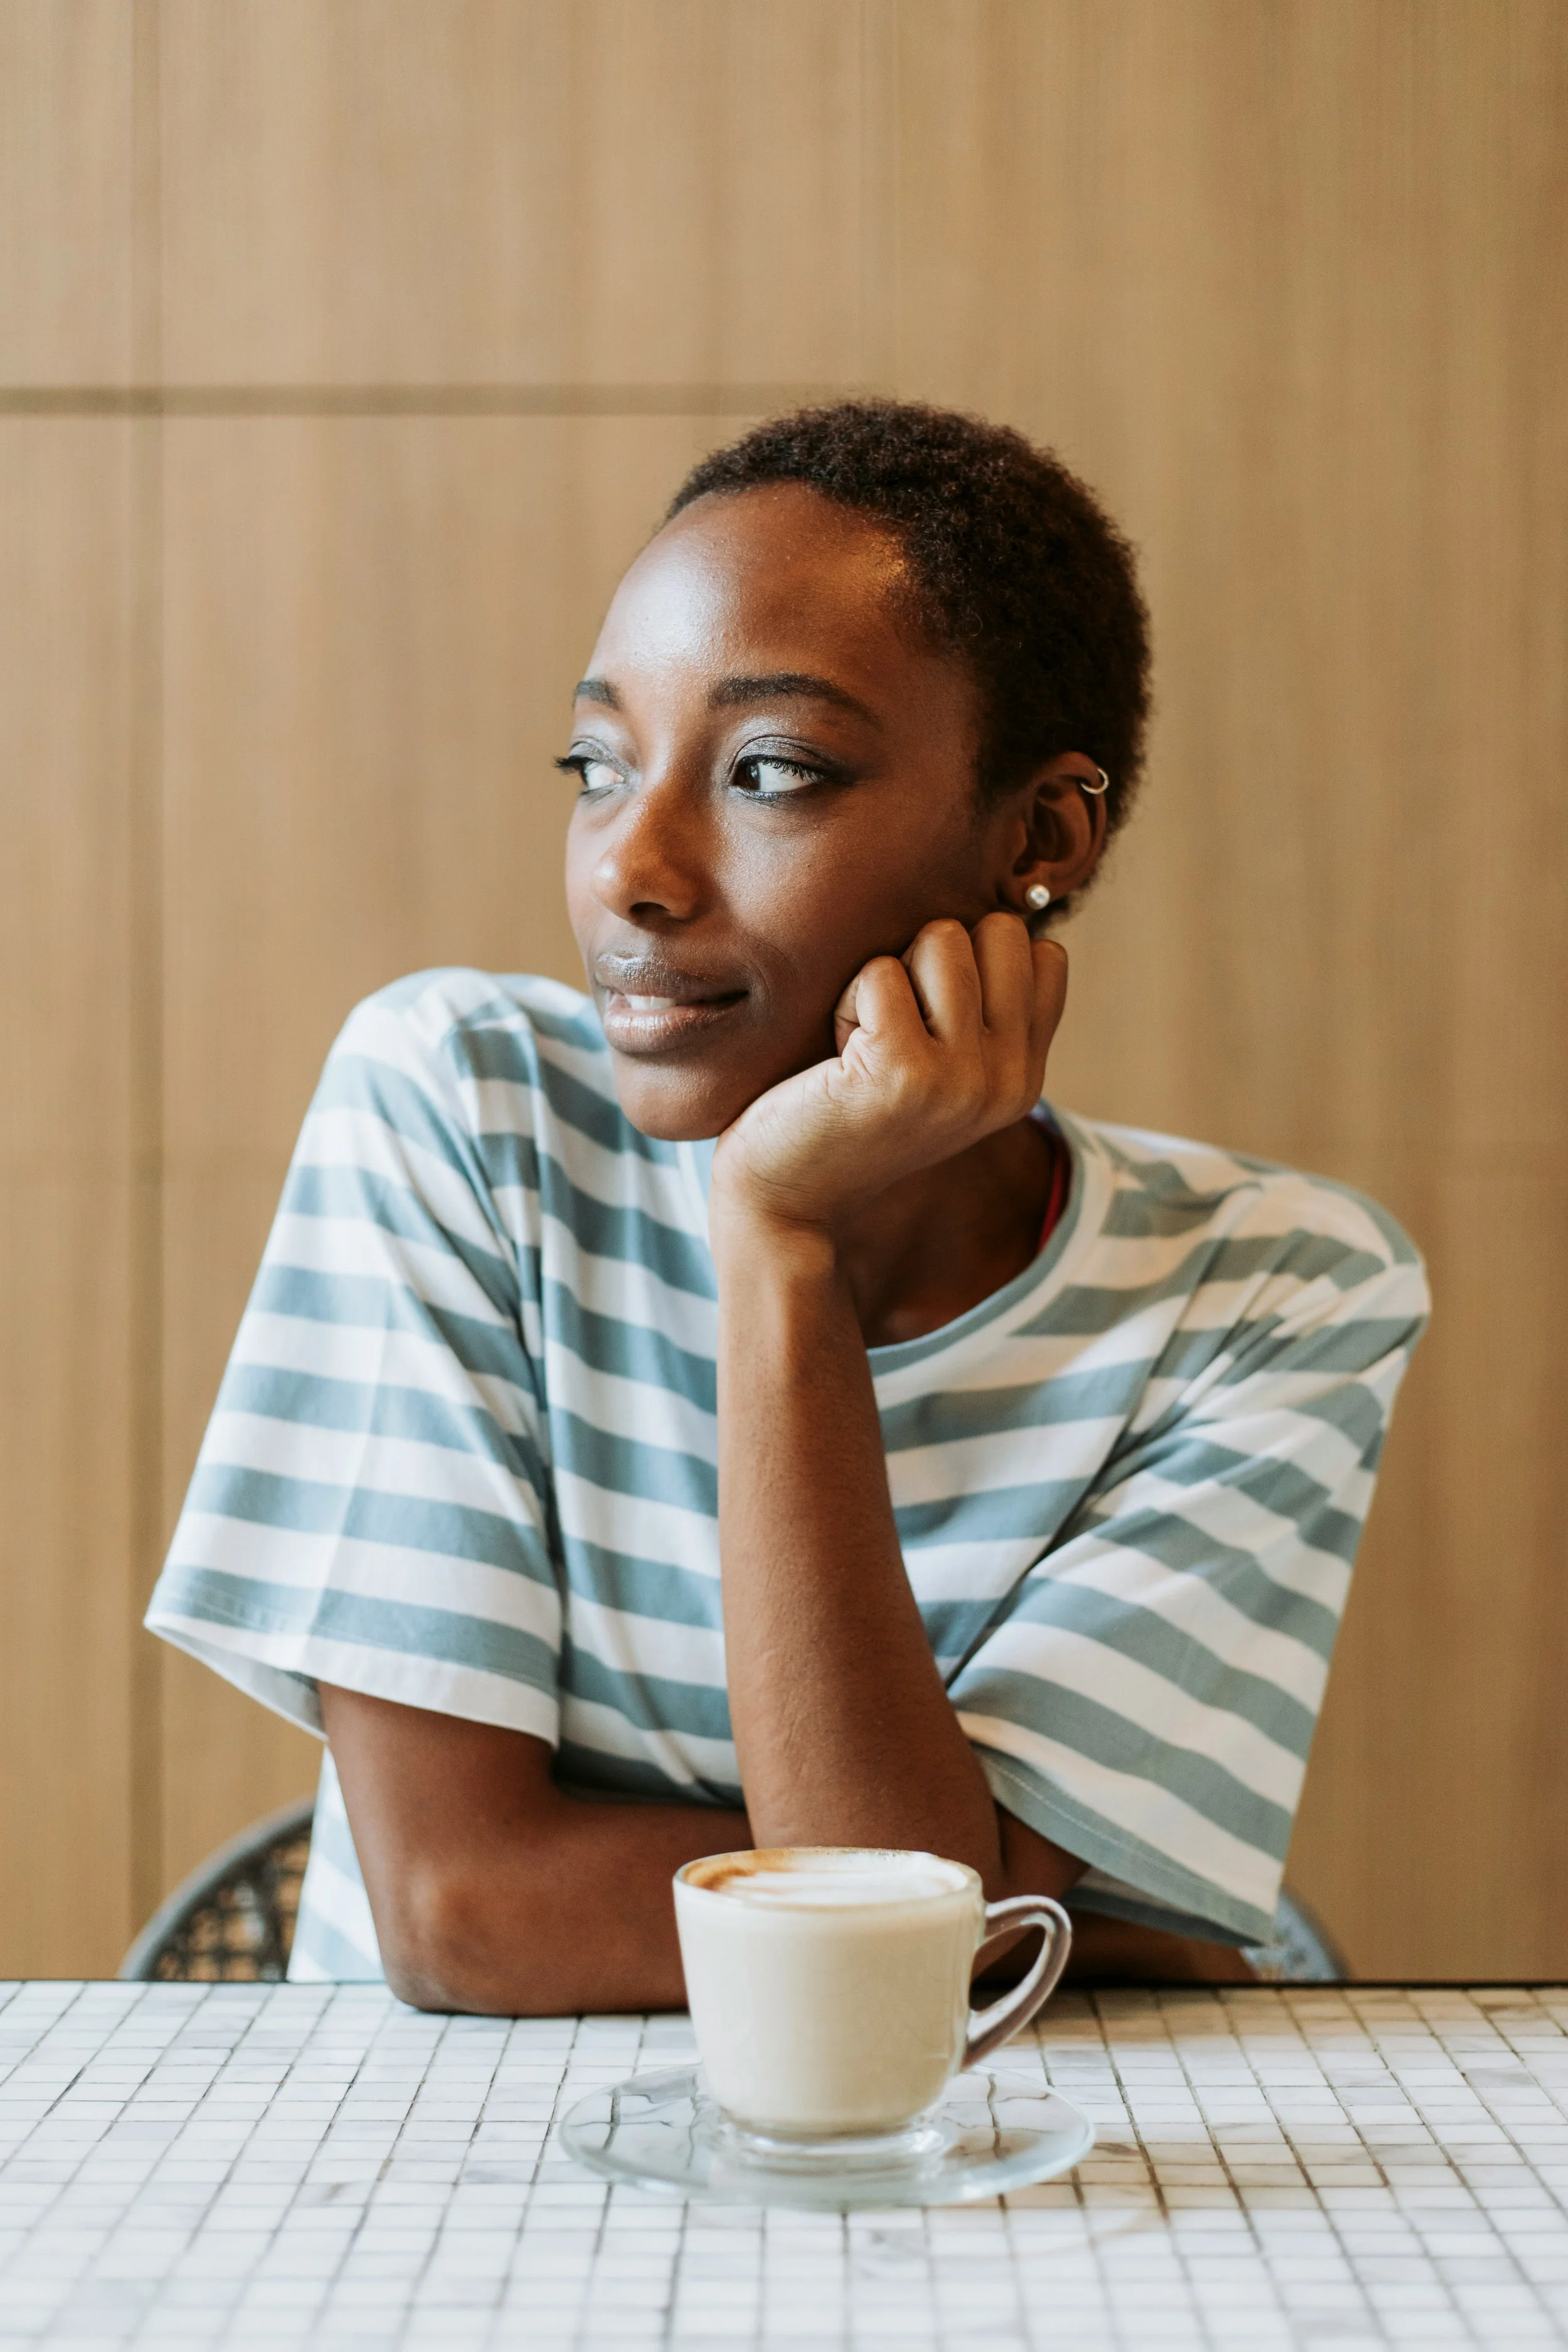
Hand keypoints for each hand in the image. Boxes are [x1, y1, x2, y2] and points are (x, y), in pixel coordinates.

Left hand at [709, 914, 1068, 1236]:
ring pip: (943, 939)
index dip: (972, 961)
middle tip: (891, 1027)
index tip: (927, 1021)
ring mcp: (963, 1079)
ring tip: (862, 1042)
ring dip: (886, 977)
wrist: (784, 1200)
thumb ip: (978, 1010)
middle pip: (999, 930)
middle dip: (932, 958)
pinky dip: (845, 1003)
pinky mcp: (904, 1070)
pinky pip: (880, 972)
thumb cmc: (846, 1112)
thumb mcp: (938, 1066)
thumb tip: (993, 916)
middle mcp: (1009, 1081)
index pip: (1041, 954)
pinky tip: (836, 1059)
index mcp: (1025, 1079)